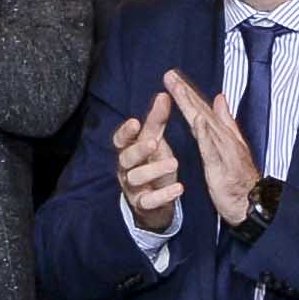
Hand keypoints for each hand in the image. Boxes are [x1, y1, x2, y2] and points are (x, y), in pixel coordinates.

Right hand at [110, 88, 188, 231]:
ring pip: (136, 179)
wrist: (152, 202)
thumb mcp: (154, 142)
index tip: (135, 122)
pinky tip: (179, 188)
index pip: (120, 140)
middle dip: (139, 150)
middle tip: (154, 142)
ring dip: (154, 171)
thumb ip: (157, 121)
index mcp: (128, 150)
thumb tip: (164, 94)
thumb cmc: (152, 165)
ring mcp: (132, 188)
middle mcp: (126, 169)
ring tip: (175, 163)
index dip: (126, 132)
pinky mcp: (142, 205)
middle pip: (126, 158)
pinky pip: (149, 201)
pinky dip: (164, 195)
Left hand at [163, 65, 264, 225]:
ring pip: (205, 124)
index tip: (172, 78)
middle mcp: (224, 138)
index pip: (202, 109)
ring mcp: (224, 150)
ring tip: (179, 90)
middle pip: (201, 111)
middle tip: (169, 76)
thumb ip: (226, 121)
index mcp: (222, 134)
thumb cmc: (240, 177)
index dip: (188, 93)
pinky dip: (205, 133)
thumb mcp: (232, 145)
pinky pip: (212, 148)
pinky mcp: (222, 166)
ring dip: (191, 106)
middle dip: (185, 93)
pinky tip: (197, 120)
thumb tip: (220, 98)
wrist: (251, 203)